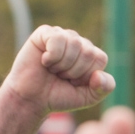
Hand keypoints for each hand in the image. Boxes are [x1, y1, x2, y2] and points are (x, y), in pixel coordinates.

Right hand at [0, 26, 115, 118]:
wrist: (30, 100)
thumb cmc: (57, 96)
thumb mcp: (87, 98)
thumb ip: (104, 88)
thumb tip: (98, 74)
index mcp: (90, 55)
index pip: (99, 58)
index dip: (85, 75)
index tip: (72, 83)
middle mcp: (78, 42)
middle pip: (88, 51)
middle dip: (73, 71)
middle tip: (60, 76)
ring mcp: (61, 35)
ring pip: (74, 44)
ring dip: (61, 65)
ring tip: (52, 70)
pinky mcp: (44, 33)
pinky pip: (58, 38)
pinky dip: (51, 55)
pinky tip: (44, 61)